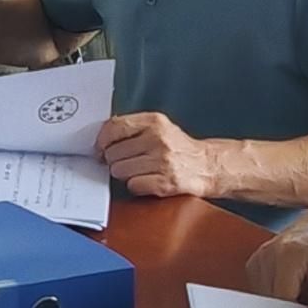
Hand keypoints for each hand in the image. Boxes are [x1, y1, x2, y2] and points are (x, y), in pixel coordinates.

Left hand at [95, 111, 223, 199]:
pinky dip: (136, 186)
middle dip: (114, 160)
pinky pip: (132, 185)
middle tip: (127, 161)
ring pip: (119, 171)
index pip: (115, 127)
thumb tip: (103, 134)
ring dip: (125, 174)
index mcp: (155, 122)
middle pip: (113, 152)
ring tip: (140, 170)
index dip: (101, 140)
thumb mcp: (160, 127)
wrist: (208, 166)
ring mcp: (162, 162)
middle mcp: (158, 139)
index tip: (99, 147)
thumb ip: (134, 127)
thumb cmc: (180, 148)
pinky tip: (148, 180)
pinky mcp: (164, 182)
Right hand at [247, 213, 307, 307]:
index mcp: (287, 256)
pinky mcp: (257, 262)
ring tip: (305, 298)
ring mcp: (259, 258)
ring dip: (283, 305)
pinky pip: (262, 290)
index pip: (281, 302)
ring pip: (264, 299)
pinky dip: (278, 296)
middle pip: (269, 302)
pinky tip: (295, 292)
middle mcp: (267, 255)